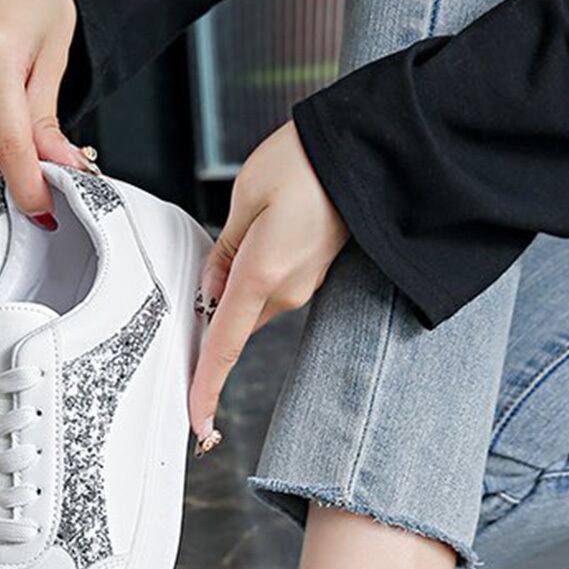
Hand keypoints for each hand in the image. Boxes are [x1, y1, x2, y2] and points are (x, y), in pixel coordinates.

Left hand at [189, 121, 348, 447]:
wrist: (370, 147)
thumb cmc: (309, 158)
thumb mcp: (247, 193)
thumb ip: (224, 250)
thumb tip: (212, 290)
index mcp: (263, 273)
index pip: (224, 345)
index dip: (206, 387)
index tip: (197, 422)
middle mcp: (287, 290)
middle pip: (233, 318)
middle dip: (216, 296)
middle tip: (226, 237)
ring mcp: (305, 285)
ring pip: (252, 300)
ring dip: (240, 275)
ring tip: (257, 217)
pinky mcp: (314, 274)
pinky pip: (272, 285)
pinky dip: (258, 268)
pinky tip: (272, 225)